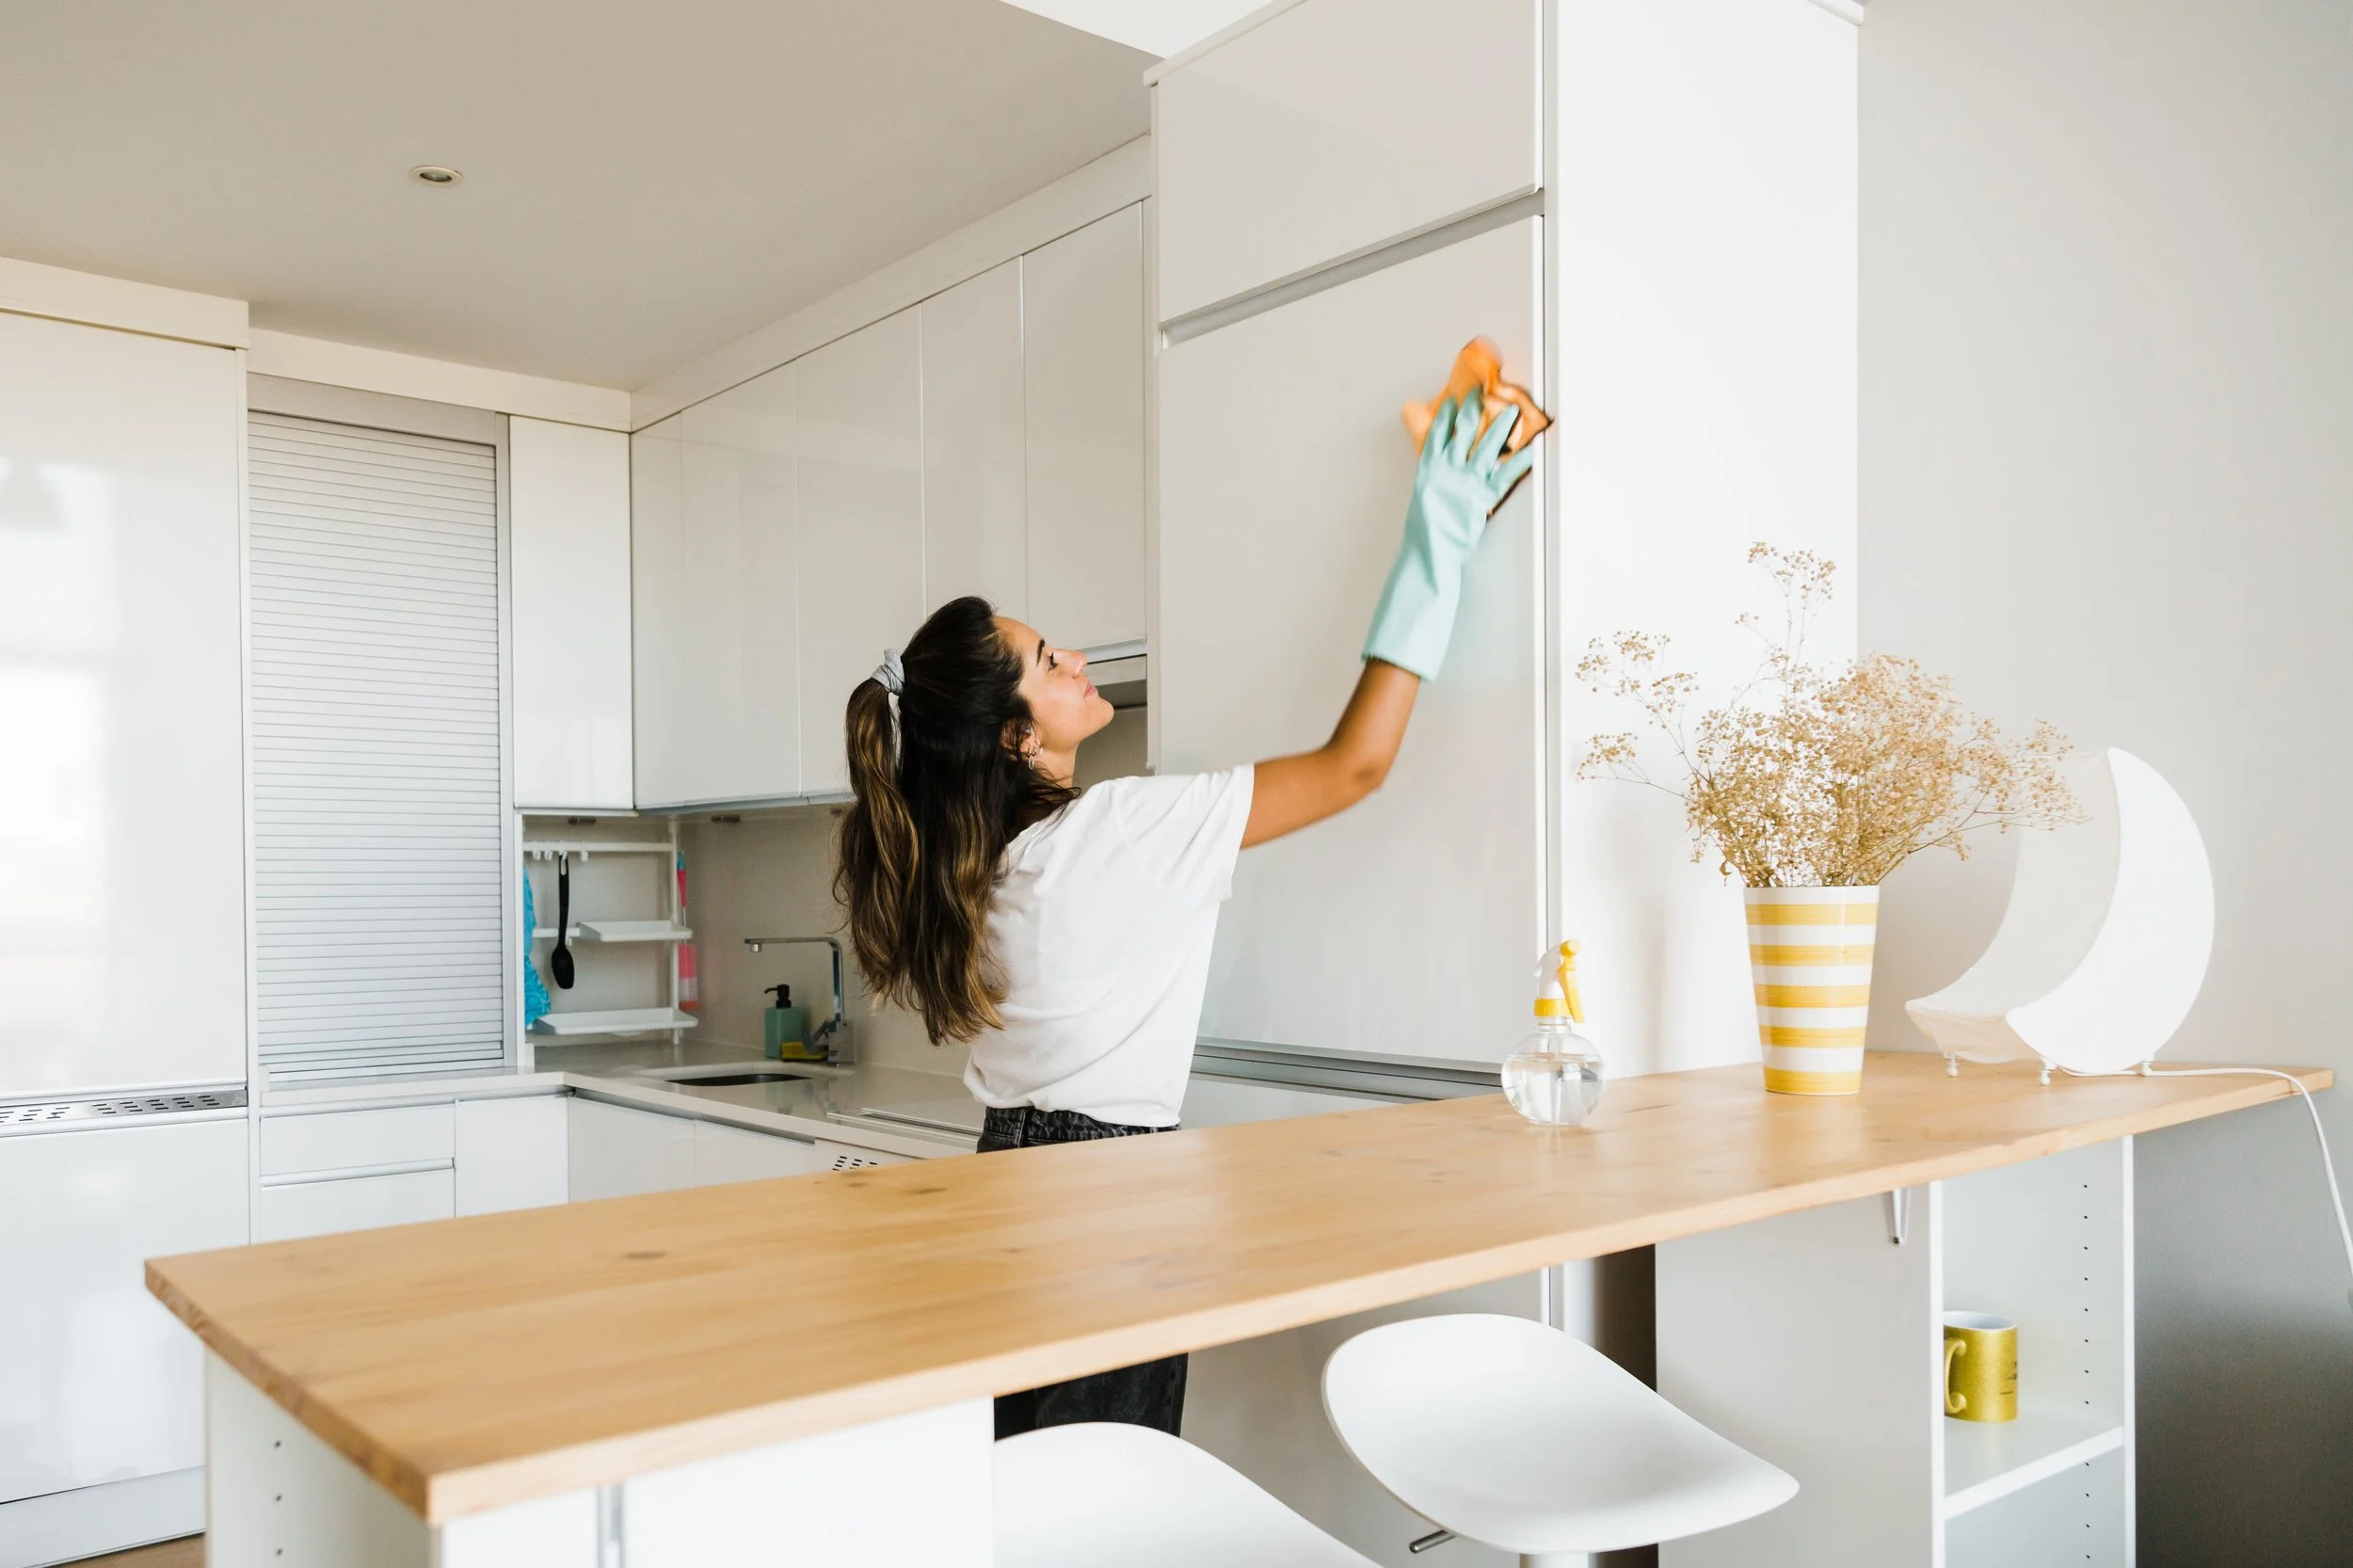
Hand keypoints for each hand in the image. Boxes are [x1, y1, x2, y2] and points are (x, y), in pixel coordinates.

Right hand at [1361, 392, 1535, 678]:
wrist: (1429, 554)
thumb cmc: (1424, 534)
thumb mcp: (1423, 500)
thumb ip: (1433, 481)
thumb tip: (1439, 475)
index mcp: (1428, 470)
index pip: (1438, 434)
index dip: (1447, 415)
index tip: (1454, 399)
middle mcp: (1447, 470)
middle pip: (1463, 431)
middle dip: (1474, 409)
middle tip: (1483, 392)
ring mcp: (1466, 482)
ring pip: (1487, 446)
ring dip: (1502, 426)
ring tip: (1514, 410)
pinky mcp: (1483, 498)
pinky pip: (1506, 474)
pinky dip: (1521, 460)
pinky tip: (1532, 447)